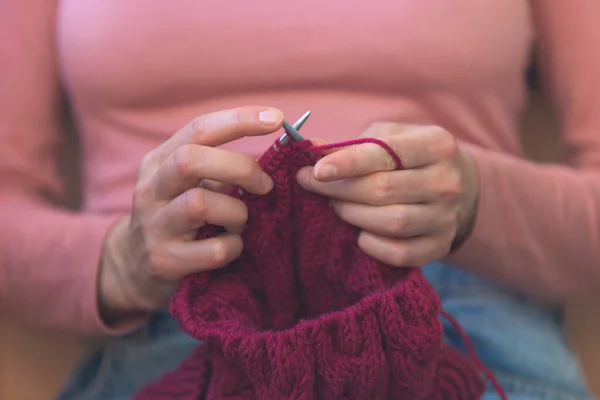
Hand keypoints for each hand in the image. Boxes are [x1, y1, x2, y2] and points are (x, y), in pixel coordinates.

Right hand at [99, 106, 283, 315]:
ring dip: (236, 213)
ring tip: (240, 223)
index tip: (276, 118)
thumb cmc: (176, 217)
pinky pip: (213, 250)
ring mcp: (154, 226)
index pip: (199, 129)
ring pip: (199, 204)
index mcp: (160, 161)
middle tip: (265, 185)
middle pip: (191, 161)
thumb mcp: (187, 184)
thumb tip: (271, 158)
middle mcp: (151, 189)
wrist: (133, 268)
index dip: (239, 120)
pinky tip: (231, 246)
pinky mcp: (163, 261)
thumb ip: (218, 168)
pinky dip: (233, 247)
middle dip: (239, 168)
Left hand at [297, 123, 478, 266]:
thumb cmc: (410, 158)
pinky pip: (399, 253)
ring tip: (337, 206)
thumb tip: (309, 150)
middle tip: (315, 186)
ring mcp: (446, 217)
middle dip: (340, 189)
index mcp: (437, 145)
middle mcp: (447, 182)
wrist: (456, 186)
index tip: (316, 170)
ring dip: (353, 215)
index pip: (386, 152)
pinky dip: (371, 245)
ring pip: (390, 222)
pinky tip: (359, 233)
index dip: (347, 162)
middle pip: (383, 189)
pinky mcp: (440, 246)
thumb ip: (351, 145)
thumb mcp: (388, 138)